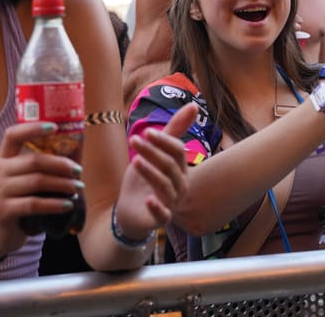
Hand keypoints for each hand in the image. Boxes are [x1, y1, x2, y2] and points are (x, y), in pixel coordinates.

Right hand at [0, 122, 84, 258]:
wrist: (0, 231)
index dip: (33, 128)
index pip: (13, 135)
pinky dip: (55, 204)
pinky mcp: (3, 211)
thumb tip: (76, 150)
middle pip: (34, 161)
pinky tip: (68, 205)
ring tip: (77, 188)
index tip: (55, 127)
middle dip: (61, 165)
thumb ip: (41, 165)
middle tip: (79, 171)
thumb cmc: (20, 198)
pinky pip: (34, 204)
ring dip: (62, 184)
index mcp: (3, 157)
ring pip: (37, 182)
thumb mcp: (24, 178)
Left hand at [115, 103, 197, 239]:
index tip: (146, 131)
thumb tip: (194, 104)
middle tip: (134, 139)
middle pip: (170, 165)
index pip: (178, 151)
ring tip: (135, 160)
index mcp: (181, 169)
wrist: (131, 212)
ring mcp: (171, 203)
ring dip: (150, 171)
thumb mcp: (156, 152)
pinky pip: (163, 215)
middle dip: (152, 151)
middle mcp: (180, 185)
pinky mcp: (160, 219)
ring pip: (165, 185)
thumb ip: (173, 131)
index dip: (164, 141)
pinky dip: (157, 208)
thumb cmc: (146, 178)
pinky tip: (148, 199)